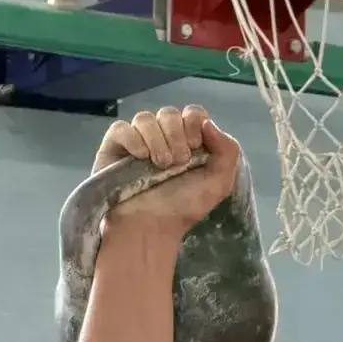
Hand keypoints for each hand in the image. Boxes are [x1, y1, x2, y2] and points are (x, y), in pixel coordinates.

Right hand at [92, 105, 241, 236]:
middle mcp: (162, 137)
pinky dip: (133, 139)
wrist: (153, 228)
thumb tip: (208, 122)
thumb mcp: (219, 184)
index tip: (194, 148)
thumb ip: (228, 151)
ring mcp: (137, 141)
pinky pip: (121, 128)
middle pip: (169, 113)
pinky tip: (140, 158)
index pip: (192, 113)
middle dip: (176, 135)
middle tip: (178, 163)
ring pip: (145, 118)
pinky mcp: (114, 147)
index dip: (194, 124)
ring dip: (157, 140)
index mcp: (187, 142)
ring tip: (160, 166)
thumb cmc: (185, 208)